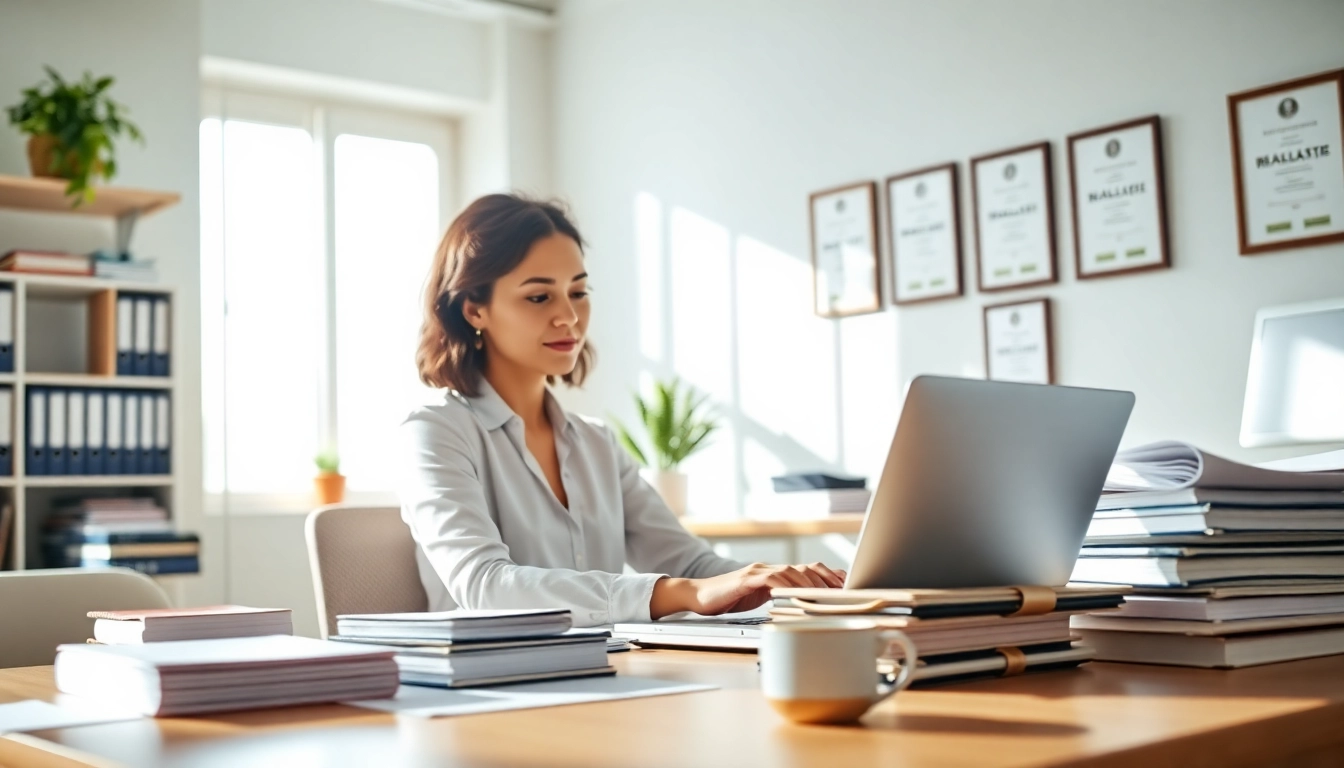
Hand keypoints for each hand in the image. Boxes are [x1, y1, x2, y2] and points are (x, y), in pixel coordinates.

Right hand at [649, 562, 846, 618]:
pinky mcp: (746, 578)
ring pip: (792, 572)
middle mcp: (770, 569)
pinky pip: (771, 579)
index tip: (849, 589)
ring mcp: (758, 571)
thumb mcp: (760, 600)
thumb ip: (780, 598)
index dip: (830, 578)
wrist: (698, 596)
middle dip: (828, 581)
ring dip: (811, 585)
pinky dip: (785, 586)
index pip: (810, 571)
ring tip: (826, 597)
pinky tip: (795, 595)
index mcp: (776, 574)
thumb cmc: (728, 601)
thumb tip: (805, 609)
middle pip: (807, 568)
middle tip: (843, 595)